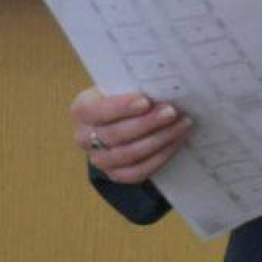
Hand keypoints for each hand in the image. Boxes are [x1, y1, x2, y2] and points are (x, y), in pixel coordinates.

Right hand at [68, 86, 193, 184]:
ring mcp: (99, 160)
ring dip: (159, 139)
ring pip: (129, 154)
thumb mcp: (118, 87)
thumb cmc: (120, 98)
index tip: (145, 101)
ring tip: (181, 125)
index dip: (120, 107)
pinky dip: (160, 157)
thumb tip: (161, 86)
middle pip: (116, 134)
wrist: (118, 122)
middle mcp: (84, 137)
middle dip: (148, 123)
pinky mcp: (116, 175)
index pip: (95, 111)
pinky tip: (175, 142)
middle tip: (171, 112)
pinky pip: (139, 171)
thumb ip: (131, 86)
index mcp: (81, 110)